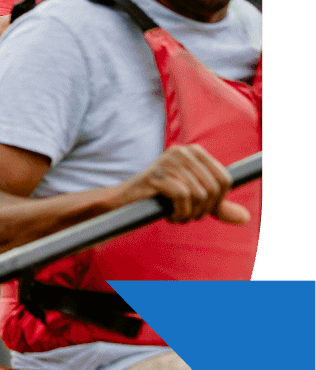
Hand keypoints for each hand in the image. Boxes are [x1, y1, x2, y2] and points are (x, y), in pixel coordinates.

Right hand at [122, 145, 249, 223]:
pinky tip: (169, 215)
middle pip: (214, 188)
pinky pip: (184, 197)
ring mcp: (169, 161)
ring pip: (200, 195)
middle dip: (204, 210)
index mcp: (195, 152)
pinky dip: (180, 213)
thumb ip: (218, 207)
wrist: (123, 203)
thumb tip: (245, 217)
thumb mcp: (194, 201)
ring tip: (176, 216)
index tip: (201, 209)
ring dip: (190, 214)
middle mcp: (183, 151)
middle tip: (187, 216)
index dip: (218, 202)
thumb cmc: (159, 200)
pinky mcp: (157, 174)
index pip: (225, 179)